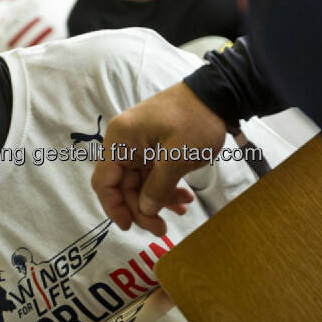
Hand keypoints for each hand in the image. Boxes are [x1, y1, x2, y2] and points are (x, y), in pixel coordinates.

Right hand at [92, 82, 226, 235]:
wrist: (217, 94)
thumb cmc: (195, 120)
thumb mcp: (178, 157)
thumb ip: (158, 187)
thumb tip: (144, 211)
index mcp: (121, 140)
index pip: (104, 181)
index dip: (114, 207)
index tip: (131, 226)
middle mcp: (124, 142)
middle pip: (123, 186)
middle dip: (142, 208)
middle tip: (163, 228)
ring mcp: (138, 144)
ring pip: (139, 183)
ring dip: (157, 199)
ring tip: (182, 207)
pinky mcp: (153, 147)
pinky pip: (152, 174)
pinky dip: (164, 187)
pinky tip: (183, 198)